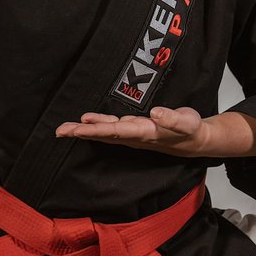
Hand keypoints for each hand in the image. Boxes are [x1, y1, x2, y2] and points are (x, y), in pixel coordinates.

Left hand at [55, 106, 212, 156]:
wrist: (195, 142)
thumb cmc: (190, 131)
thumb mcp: (187, 123)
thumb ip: (172, 119)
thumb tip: (156, 113)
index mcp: (144, 133)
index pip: (115, 131)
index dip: (96, 129)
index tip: (79, 128)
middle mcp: (134, 135)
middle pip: (104, 133)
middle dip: (82, 132)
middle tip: (60, 131)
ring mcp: (133, 133)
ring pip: (105, 131)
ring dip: (85, 129)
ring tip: (66, 128)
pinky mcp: (134, 129)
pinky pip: (111, 127)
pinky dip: (97, 125)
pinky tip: (86, 122)